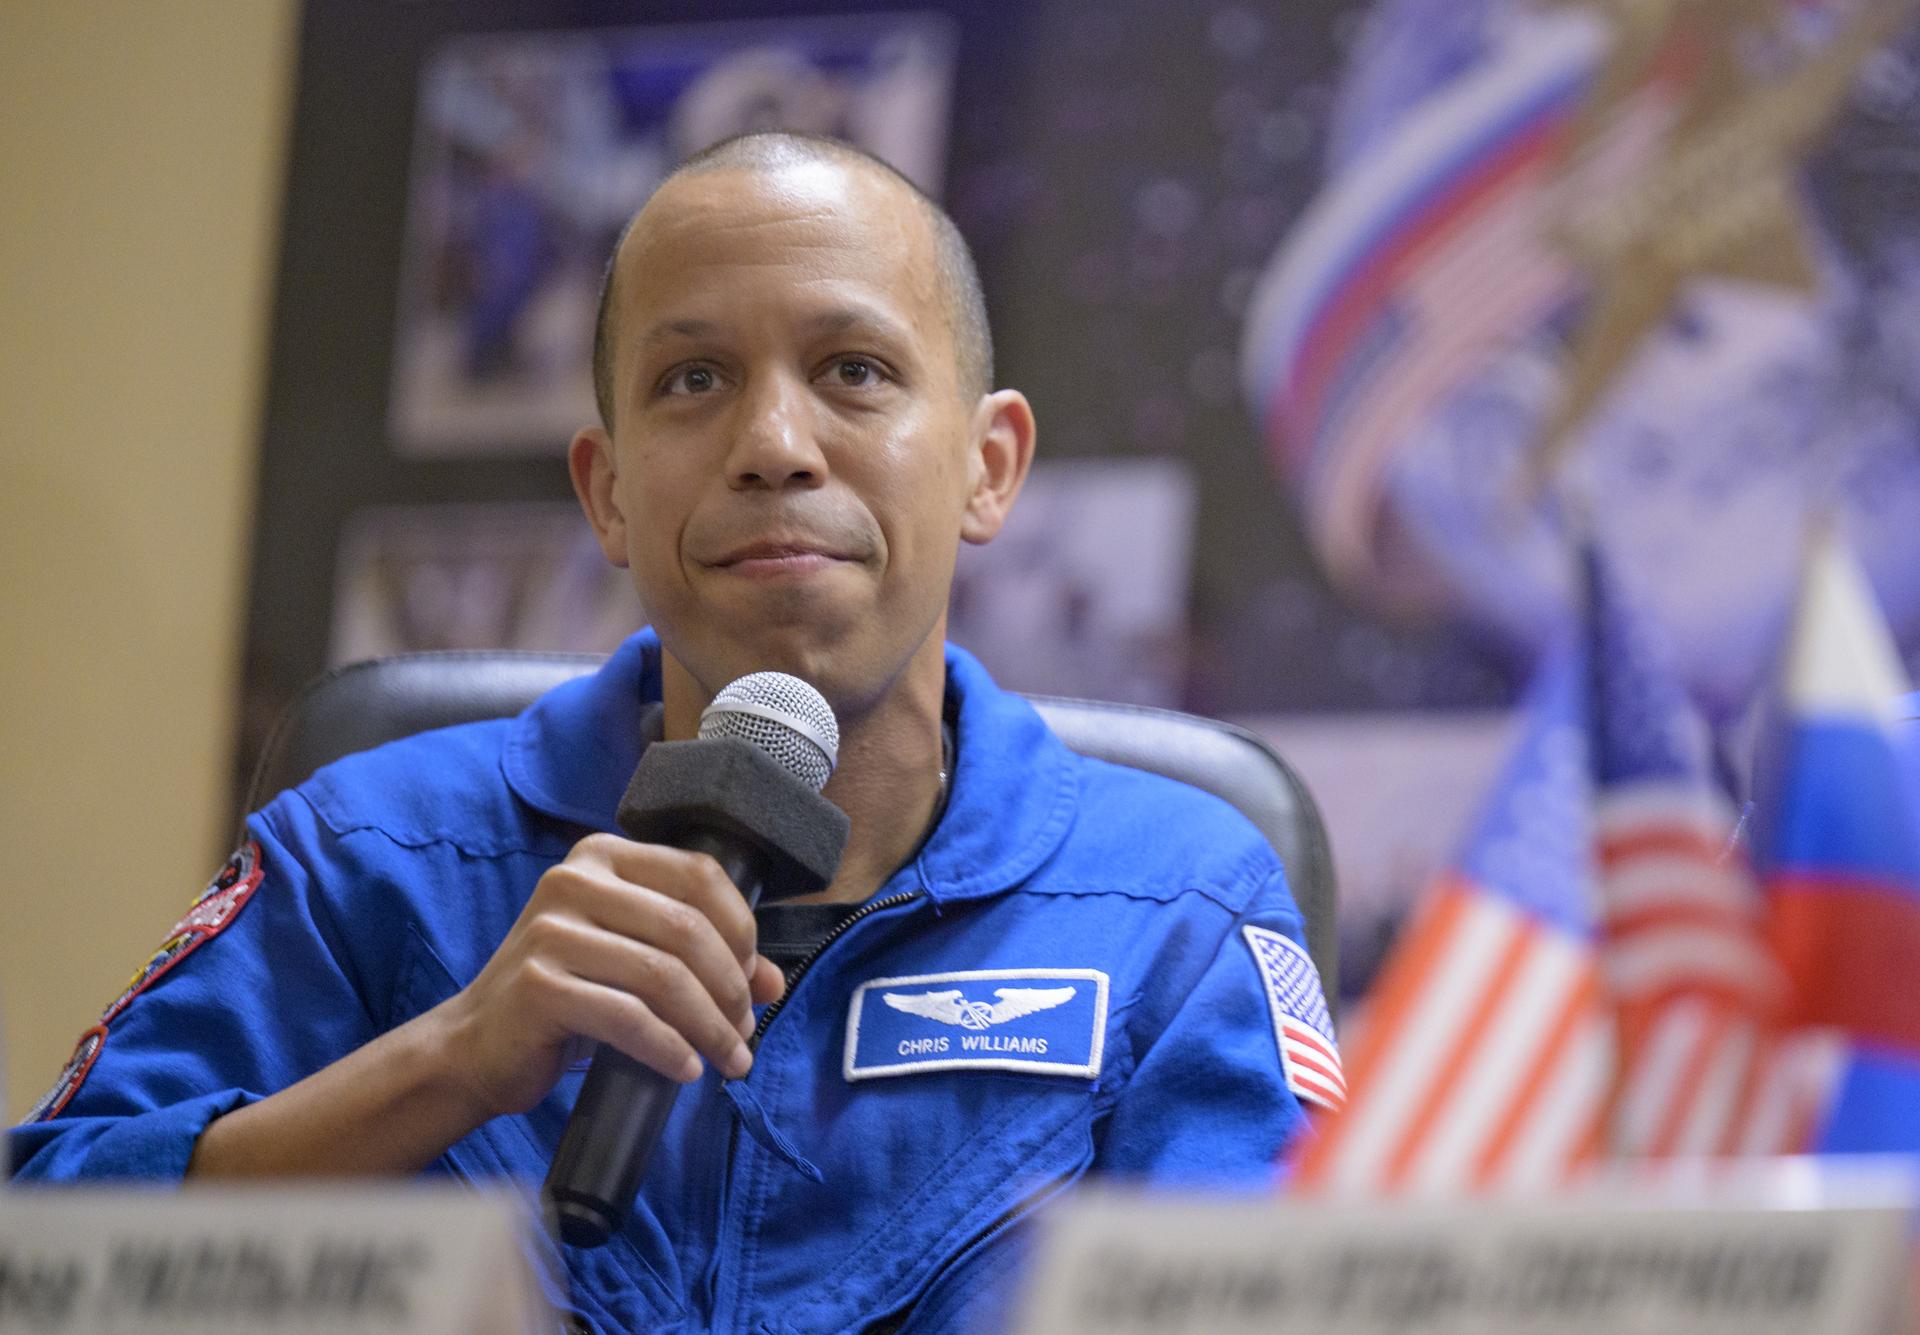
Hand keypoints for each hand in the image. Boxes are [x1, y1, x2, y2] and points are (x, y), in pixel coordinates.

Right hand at [433, 834, 785, 1119]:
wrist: (474, 1046)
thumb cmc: (566, 998)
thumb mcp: (634, 963)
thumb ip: (702, 961)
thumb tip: (773, 983)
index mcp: (602, 858)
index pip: (699, 875)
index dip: (742, 929)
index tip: (754, 979)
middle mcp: (572, 881)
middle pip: (686, 928)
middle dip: (731, 987)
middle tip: (745, 1032)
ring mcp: (550, 932)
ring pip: (663, 976)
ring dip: (710, 1025)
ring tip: (730, 1058)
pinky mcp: (537, 986)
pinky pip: (628, 1018)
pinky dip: (669, 1049)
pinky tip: (686, 1070)